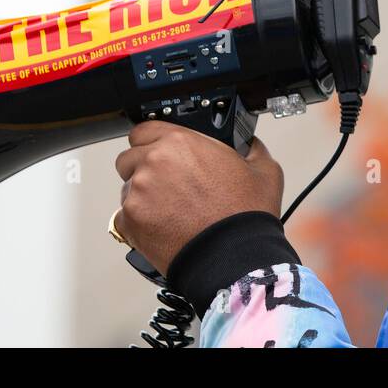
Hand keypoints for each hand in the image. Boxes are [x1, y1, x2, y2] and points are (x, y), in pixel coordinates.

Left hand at [113, 122, 284, 273]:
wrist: (232, 258)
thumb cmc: (244, 217)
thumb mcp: (264, 171)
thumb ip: (252, 149)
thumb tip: (250, 145)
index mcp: (180, 142)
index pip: (144, 129)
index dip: (153, 141)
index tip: (160, 151)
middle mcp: (154, 162)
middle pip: (129, 157)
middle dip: (143, 168)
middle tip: (165, 184)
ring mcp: (138, 192)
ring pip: (126, 188)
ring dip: (141, 195)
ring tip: (168, 211)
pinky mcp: (130, 221)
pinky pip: (123, 217)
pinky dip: (137, 222)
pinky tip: (161, 227)